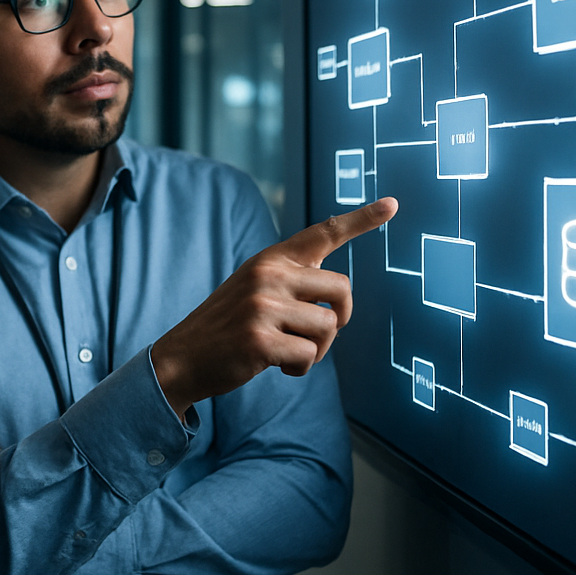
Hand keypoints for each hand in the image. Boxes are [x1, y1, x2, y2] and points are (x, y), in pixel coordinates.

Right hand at [150, 197, 397, 416]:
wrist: (182, 358)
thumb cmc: (228, 327)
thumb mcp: (255, 289)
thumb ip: (292, 282)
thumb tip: (338, 301)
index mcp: (271, 259)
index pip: (323, 233)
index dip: (362, 219)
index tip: (393, 204)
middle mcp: (268, 275)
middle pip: (342, 290)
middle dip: (339, 318)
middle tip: (314, 334)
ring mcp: (263, 306)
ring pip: (329, 328)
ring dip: (316, 350)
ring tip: (286, 352)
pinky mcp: (260, 340)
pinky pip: (309, 357)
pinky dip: (299, 370)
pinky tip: (276, 367)